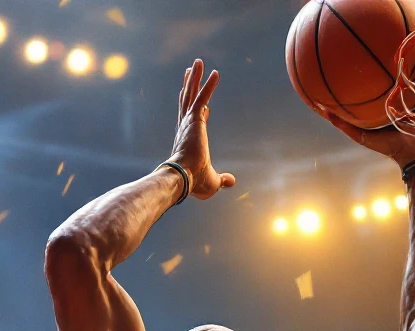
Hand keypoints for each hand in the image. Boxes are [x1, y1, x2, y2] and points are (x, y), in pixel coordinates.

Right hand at [168, 59, 235, 199]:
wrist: (183, 180)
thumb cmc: (194, 184)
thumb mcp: (213, 182)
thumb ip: (222, 179)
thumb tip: (231, 182)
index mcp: (188, 142)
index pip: (194, 122)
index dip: (200, 112)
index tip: (204, 105)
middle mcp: (185, 129)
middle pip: (187, 101)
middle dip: (190, 86)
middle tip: (190, 72)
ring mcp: (188, 123)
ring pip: (191, 94)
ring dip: (195, 77)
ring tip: (199, 61)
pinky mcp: (194, 120)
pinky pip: (202, 97)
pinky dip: (209, 84)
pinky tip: (215, 72)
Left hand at [322, 46, 414, 166]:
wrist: (410, 154)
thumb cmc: (387, 147)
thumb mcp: (361, 135)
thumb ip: (344, 124)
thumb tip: (323, 112)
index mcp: (391, 106)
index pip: (386, 86)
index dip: (380, 72)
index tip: (372, 56)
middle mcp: (407, 100)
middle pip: (405, 77)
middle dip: (402, 61)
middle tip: (397, 43)